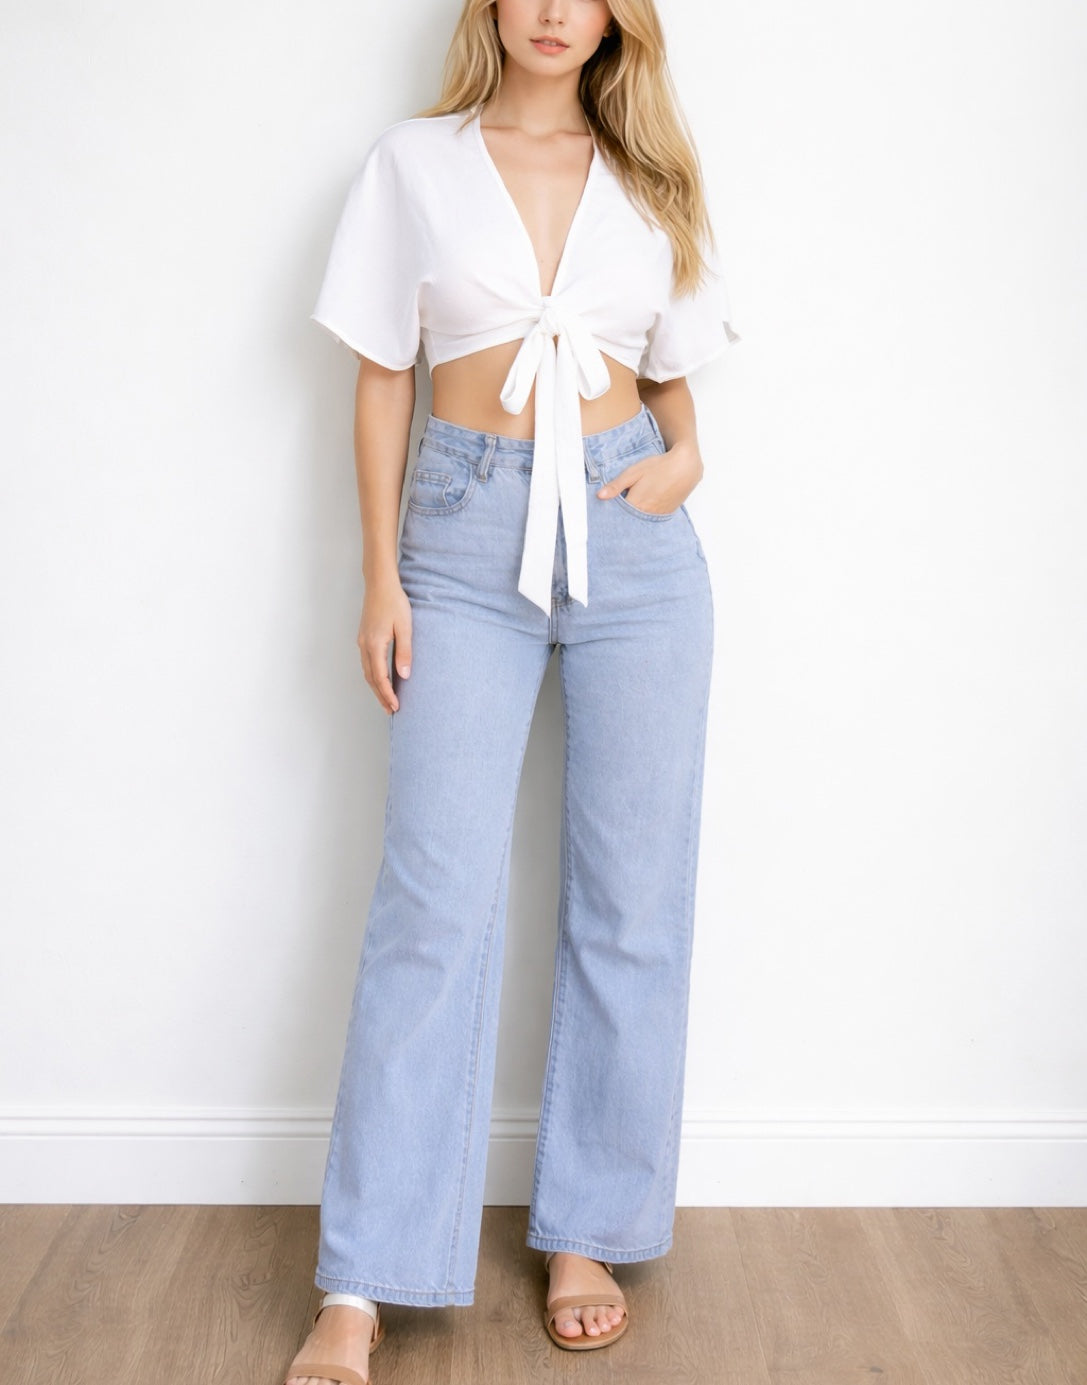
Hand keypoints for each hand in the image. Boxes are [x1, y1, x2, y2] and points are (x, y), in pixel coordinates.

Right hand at [359, 575, 412, 714]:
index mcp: (374, 645)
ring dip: (376, 687)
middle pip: (371, 678)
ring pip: (367, 671)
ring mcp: (362, 641)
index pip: (380, 677)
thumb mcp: (405, 627)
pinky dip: (373, 676)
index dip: (387, 694)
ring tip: (386, 700)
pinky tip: (381, 679)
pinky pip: (367, 663)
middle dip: (380, 696)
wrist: (380, 584)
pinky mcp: (364, 637)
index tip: (396, 707)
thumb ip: (404, 652)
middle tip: (390, 711)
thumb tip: (404, 675)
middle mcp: (365, 645)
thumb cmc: (394, 602)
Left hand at [595, 438, 703, 514]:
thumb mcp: (634, 472)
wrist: (685, 467)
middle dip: (621, 519)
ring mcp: (657, 515)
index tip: (604, 516)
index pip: (617, 516)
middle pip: (628, 521)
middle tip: (617, 515)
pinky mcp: (666, 514)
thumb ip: (617, 485)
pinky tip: (643, 510)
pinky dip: (645, 517)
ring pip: (640, 522)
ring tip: (630, 513)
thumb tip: (600, 496)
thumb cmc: (659, 467)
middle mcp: (646, 513)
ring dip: (634, 519)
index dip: (611, 515)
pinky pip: (651, 520)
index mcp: (636, 504)